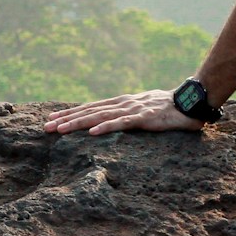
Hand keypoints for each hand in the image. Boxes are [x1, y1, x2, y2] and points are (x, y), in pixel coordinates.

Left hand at [44, 88, 203, 135]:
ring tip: (61, 129)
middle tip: (46, 127)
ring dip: (79, 123)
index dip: (70, 113)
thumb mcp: (141, 110)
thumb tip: (110, 123)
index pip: (90, 108)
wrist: (189, 103)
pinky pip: (121, 123)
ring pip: (99, 116)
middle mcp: (122, 103)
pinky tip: (92, 132)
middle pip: (89, 111)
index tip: (52, 119)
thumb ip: (126, 115)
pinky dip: (106, 127)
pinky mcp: (143, 117)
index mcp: (121, 102)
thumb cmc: (166, 109)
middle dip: (66, 119)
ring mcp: (132, 109)